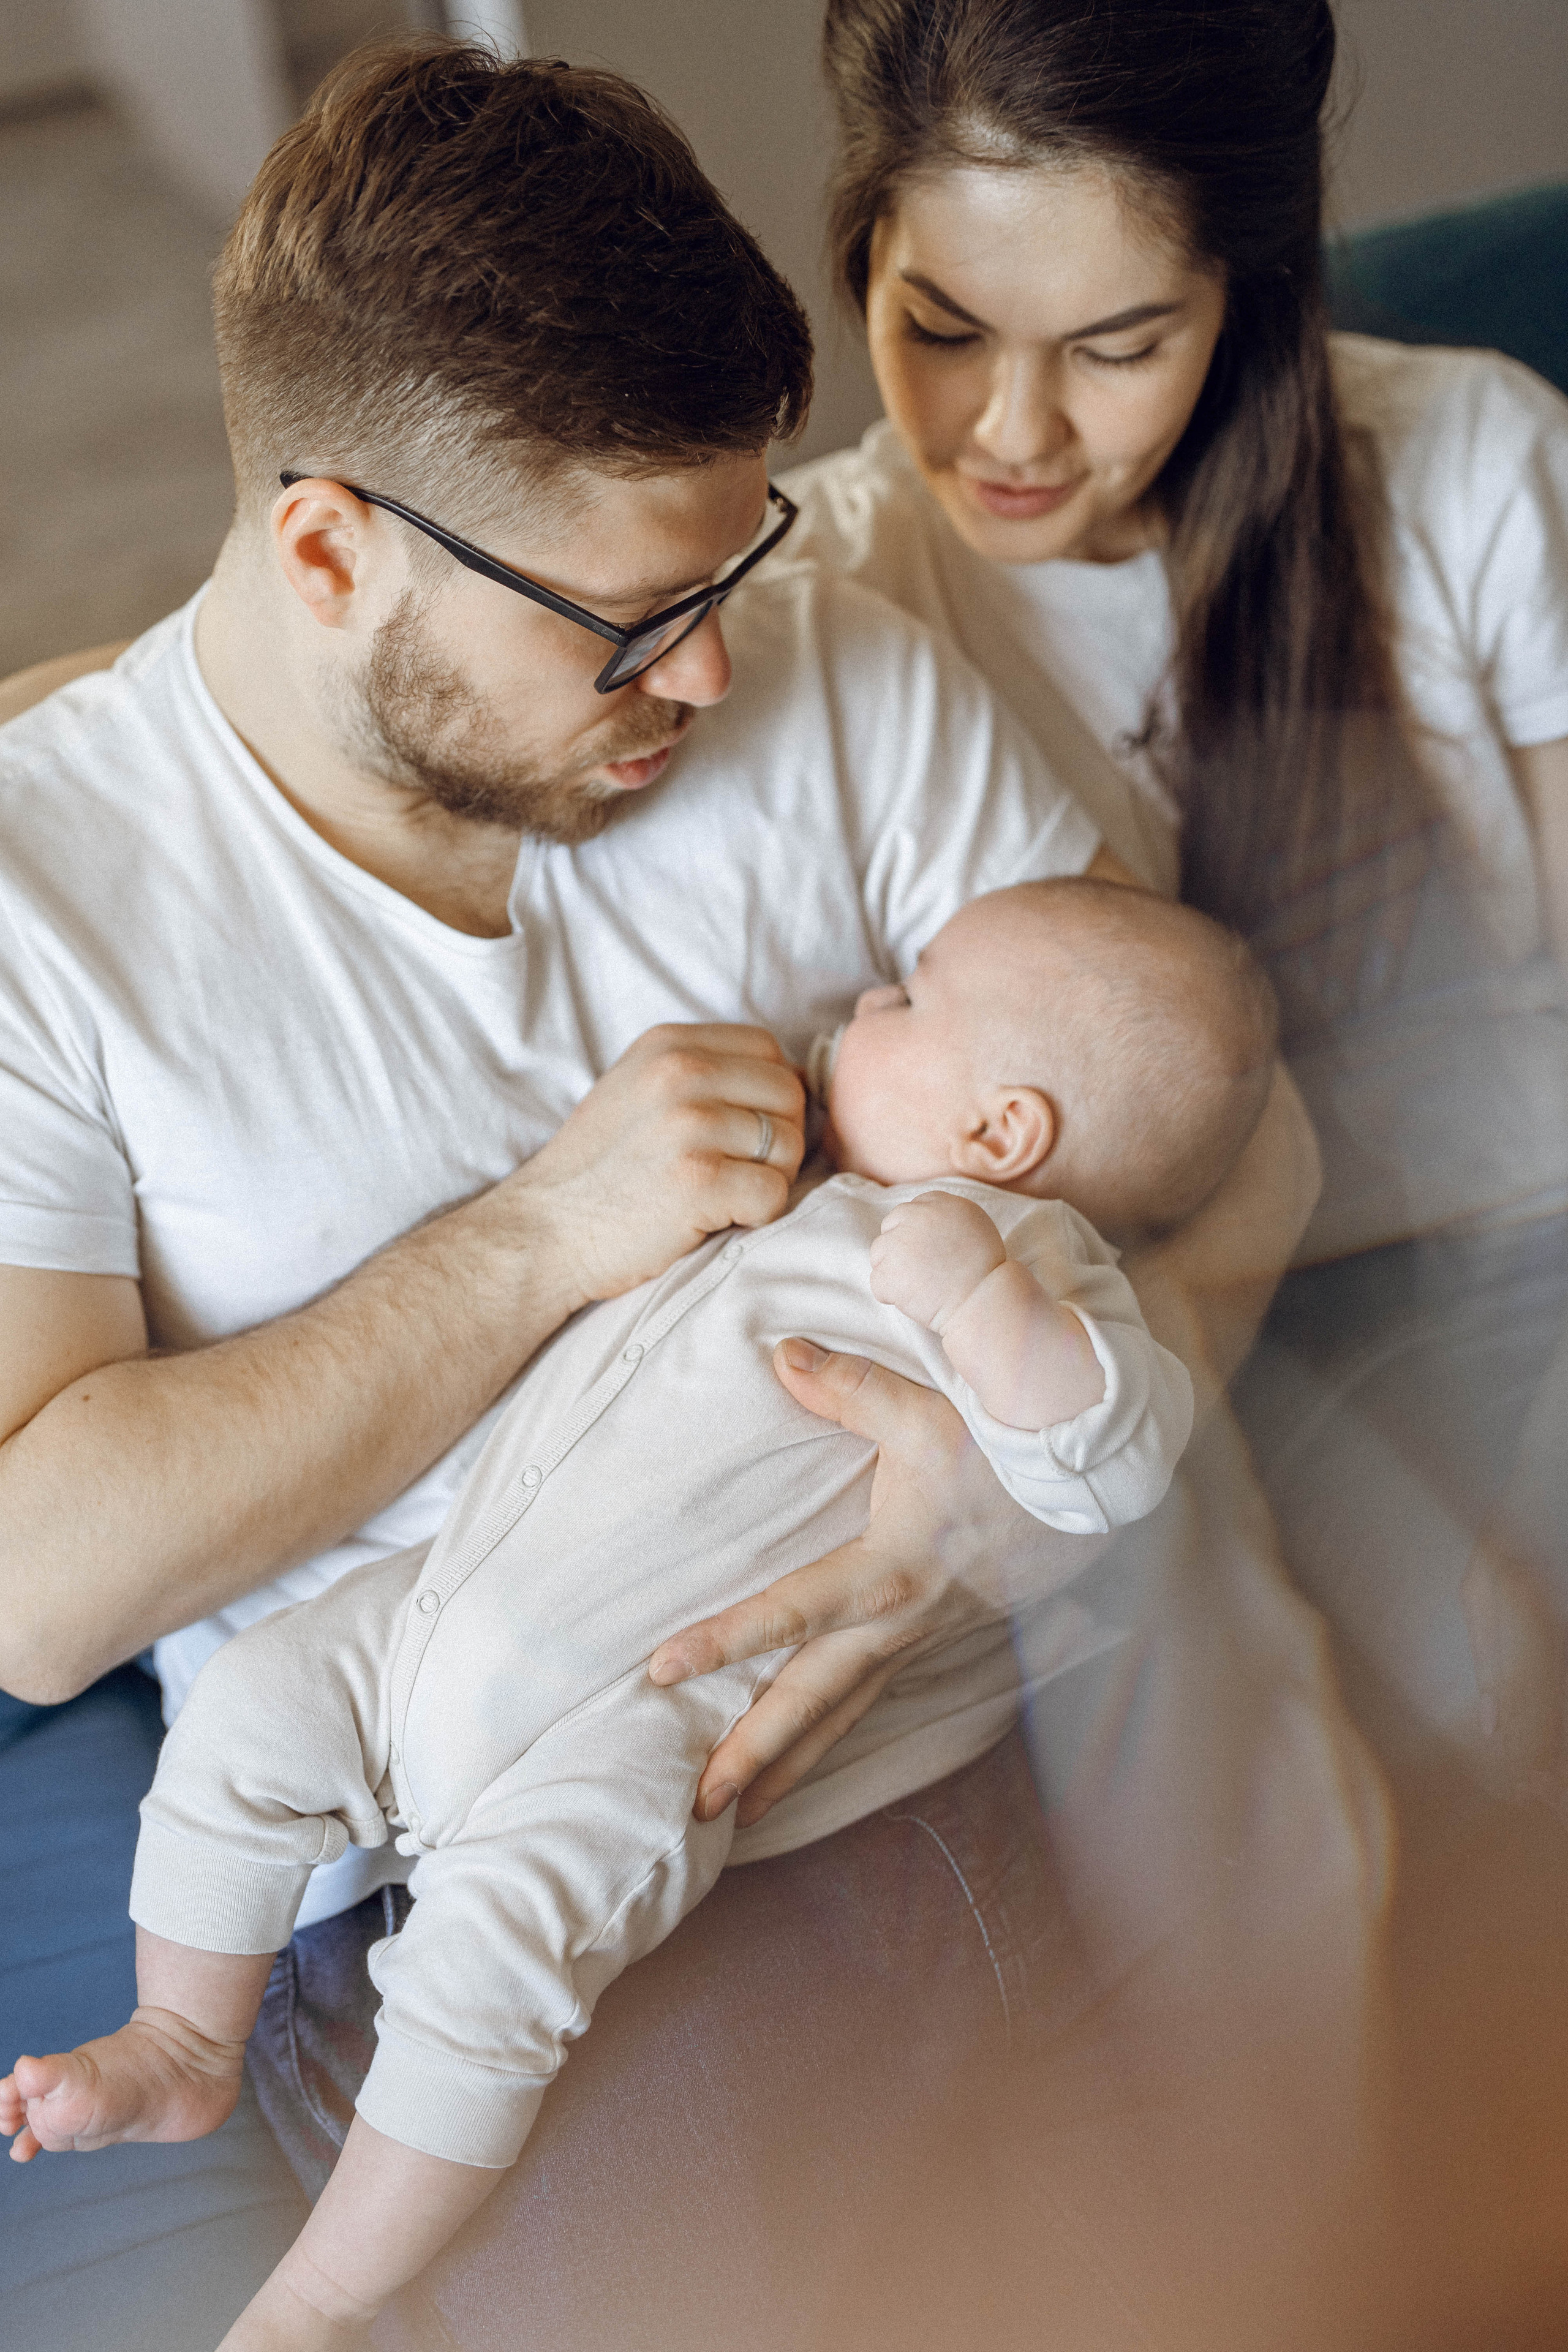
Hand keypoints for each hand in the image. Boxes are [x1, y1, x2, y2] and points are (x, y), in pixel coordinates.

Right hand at [506, 1024, 804, 1303]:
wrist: (541, 1233)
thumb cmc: (597, 1171)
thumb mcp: (638, 1090)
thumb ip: (703, 1074)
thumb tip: (795, 1079)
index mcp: (668, 1045)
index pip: (769, 1051)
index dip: (771, 1096)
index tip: (743, 1133)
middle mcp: (680, 1073)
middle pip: (788, 1095)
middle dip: (779, 1138)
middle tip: (738, 1172)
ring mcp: (689, 1126)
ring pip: (789, 1145)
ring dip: (768, 1179)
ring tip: (721, 1196)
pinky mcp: (698, 1182)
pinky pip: (774, 1194)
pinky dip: (757, 1215)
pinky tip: (718, 1219)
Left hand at [648, 1339, 1107, 1826]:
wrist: (1085, 1492)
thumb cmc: (1005, 1450)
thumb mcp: (930, 1410)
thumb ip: (852, 1386)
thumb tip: (780, 1355)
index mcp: (892, 1573)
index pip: (793, 1615)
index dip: (725, 1642)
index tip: (661, 1669)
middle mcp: (900, 1624)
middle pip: (814, 1702)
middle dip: (754, 1756)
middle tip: (696, 1809)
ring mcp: (915, 1642)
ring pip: (842, 1719)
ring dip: (787, 1768)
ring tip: (734, 1818)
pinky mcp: (926, 1643)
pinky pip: (866, 1704)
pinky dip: (826, 1741)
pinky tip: (794, 1762)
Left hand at [869, 1191, 1004, 1333]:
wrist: (983, 1301)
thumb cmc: (985, 1269)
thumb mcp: (975, 1224)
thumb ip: (946, 1215)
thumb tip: (922, 1221)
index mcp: (939, 1203)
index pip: (909, 1211)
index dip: (914, 1233)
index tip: (926, 1251)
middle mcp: (917, 1217)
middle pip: (889, 1228)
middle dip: (899, 1248)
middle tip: (922, 1270)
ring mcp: (899, 1244)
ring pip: (878, 1255)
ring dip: (894, 1271)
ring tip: (921, 1285)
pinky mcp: (888, 1272)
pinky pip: (877, 1283)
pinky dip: (890, 1295)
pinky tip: (915, 1298)